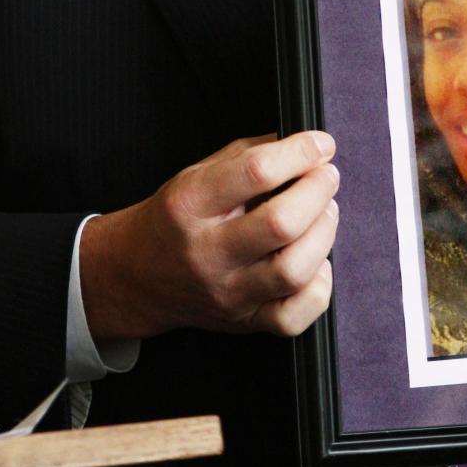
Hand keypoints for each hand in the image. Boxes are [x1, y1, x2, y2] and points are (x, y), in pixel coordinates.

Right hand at [80, 130, 338, 341]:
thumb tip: (305, 145)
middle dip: (317, 191)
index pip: (256, 172)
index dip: (300, 152)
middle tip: (326, 176)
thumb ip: (251, 154)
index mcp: (190, 204)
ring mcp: (227, 293)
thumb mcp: (198, 172)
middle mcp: (207, 252)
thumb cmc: (177, 217)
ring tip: (325, 211)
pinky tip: (315, 261)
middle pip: (280, 224)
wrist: (140, 275)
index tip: (321, 144)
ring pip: (293, 271)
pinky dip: (318, 286)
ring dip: (323, 233)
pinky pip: (294, 317)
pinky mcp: (243, 323)